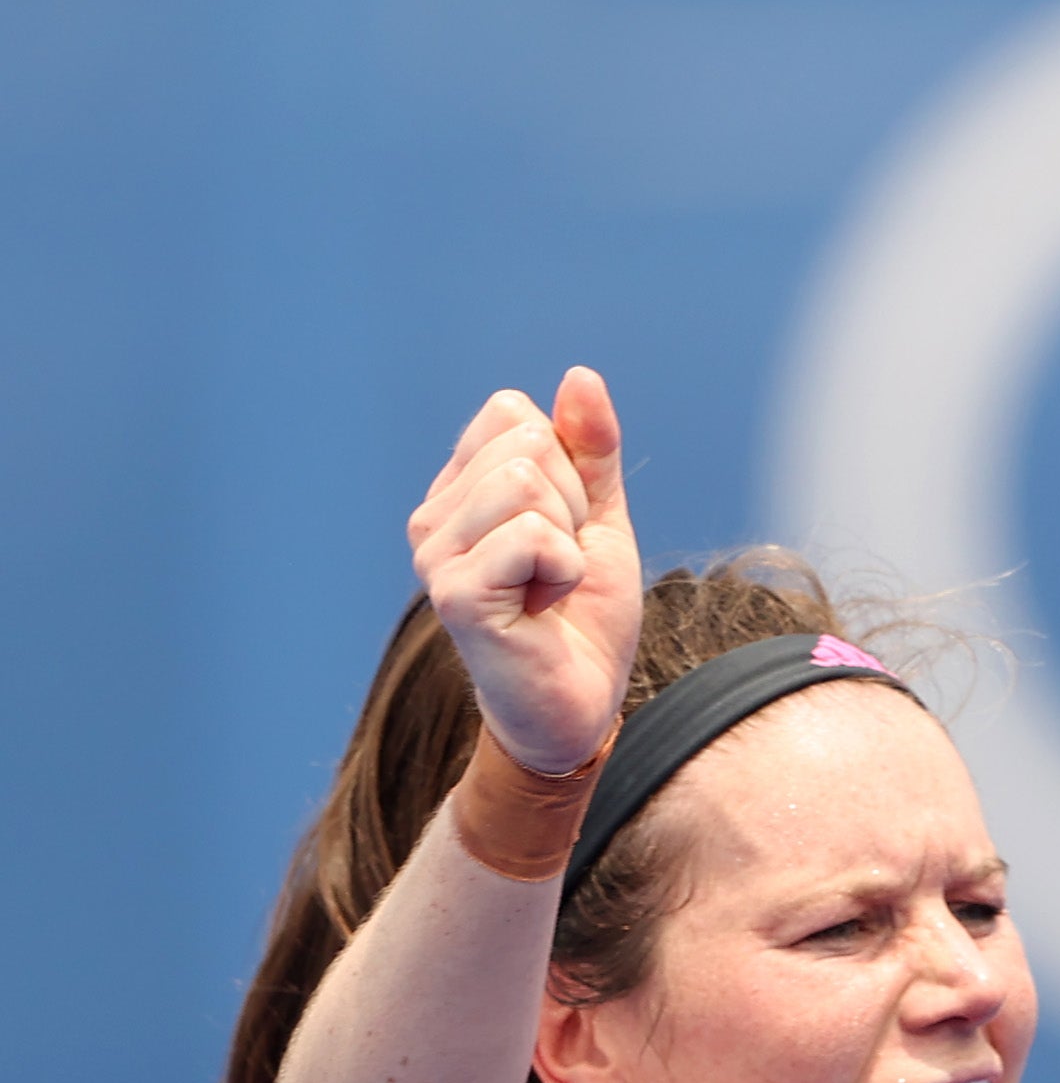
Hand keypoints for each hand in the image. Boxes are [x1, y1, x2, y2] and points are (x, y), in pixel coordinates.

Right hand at [405, 369, 641, 775]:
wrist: (578, 705)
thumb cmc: (583, 616)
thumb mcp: (600, 520)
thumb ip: (592, 451)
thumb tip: (581, 377)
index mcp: (460, 490)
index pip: (515, 415)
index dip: (568, 469)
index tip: (563, 531)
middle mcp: (435, 516)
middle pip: (527, 444)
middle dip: (573, 506)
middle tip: (558, 568)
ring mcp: (436, 552)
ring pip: (529, 483)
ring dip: (568, 541)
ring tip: (547, 589)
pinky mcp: (455, 591)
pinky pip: (533, 536)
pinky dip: (563, 571)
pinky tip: (541, 608)